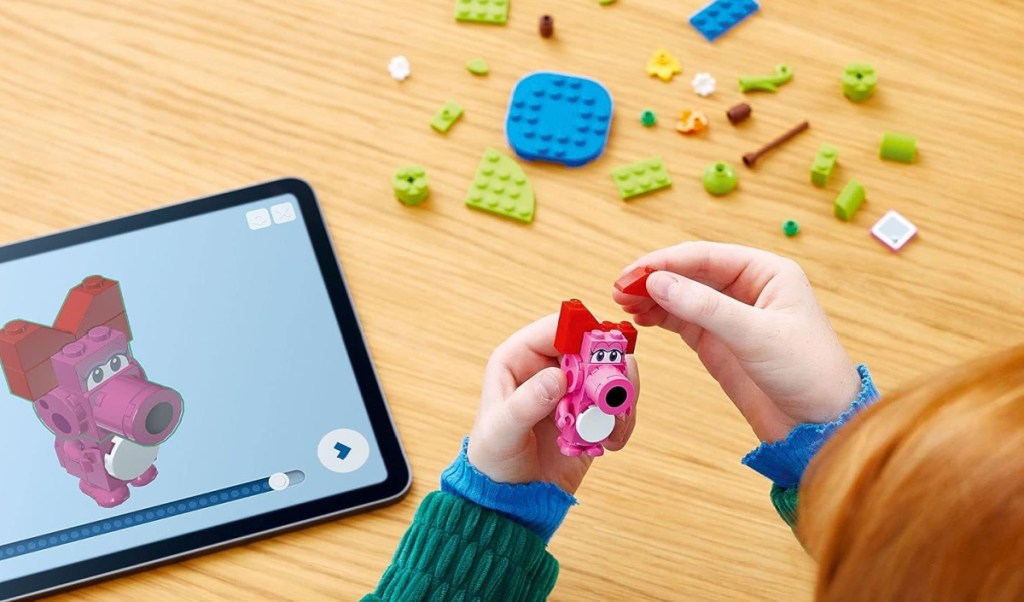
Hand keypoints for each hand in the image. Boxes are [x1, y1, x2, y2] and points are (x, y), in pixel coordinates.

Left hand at [467, 314, 639, 493]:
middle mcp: (550, 367)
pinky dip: (622, 422)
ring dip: (619, 398)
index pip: (556, 328)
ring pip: (613, 374)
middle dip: (608, 370)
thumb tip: (558, 376)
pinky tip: (609, 444)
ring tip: (610, 428)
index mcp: (519, 358)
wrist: (511, 499)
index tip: (601, 350)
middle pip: (594, 347)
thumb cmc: (493, 460)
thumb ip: (526, 403)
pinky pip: (619, 405)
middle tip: (612, 397)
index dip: (582, 331)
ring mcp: (575, 390)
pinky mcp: (593, 414)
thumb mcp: (501, 432)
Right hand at [614, 242, 860, 442]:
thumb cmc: (809, 373)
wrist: (821, 426)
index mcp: (767, 273)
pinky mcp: (719, 342)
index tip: (633, 273)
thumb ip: (705, 308)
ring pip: (682, 295)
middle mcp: (748, 288)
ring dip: (652, 296)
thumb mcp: (756, 335)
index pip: (705, 256)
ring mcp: (731, 315)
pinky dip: (660, 316)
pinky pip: (682, 320)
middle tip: (619, 288)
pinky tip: (641, 317)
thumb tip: (657, 282)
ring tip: (622, 302)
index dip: (665, 262)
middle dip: (654, 277)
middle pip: (689, 272)